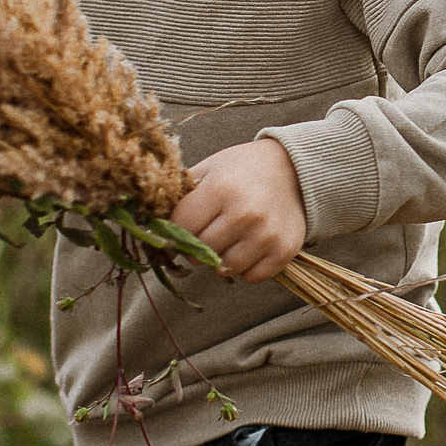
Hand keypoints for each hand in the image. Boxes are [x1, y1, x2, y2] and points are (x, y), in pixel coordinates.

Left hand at [170, 139, 306, 283]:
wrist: (295, 169)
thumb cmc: (243, 169)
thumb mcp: (210, 168)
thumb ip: (181, 195)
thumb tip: (150, 223)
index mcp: (220, 189)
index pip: (180, 229)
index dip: (175, 231)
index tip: (181, 228)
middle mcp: (244, 214)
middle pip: (200, 253)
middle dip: (198, 246)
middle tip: (207, 232)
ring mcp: (266, 235)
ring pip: (225, 269)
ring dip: (222, 260)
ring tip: (230, 239)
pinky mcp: (284, 250)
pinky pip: (251, 277)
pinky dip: (247, 268)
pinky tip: (249, 247)